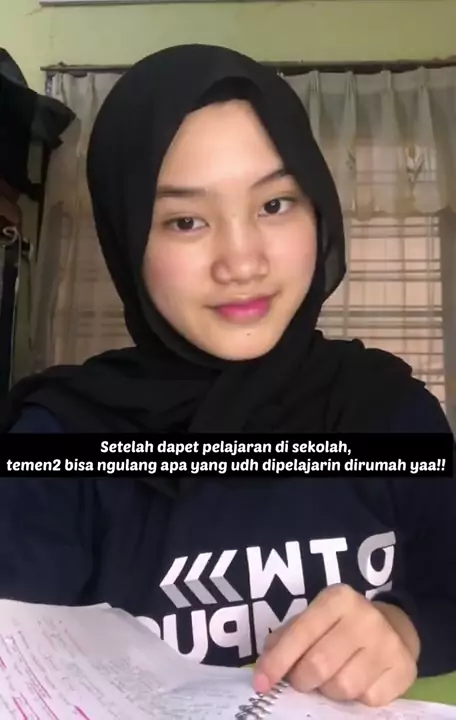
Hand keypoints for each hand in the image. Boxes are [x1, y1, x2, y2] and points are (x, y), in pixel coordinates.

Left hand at [254, 584, 419, 706]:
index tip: (261, 683)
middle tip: (301, 681)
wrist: (394, 627)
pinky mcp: (404, 670)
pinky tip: (358, 681)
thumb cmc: (342, 625)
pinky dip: (357, 698)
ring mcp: (388, 644)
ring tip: (331, 678)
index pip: (300, 634)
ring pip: (343, 687)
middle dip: (301, 680)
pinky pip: (368, 700)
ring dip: (329, 691)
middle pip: (318, 665)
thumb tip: (265, 667)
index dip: (277, 661)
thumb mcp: (314, 619)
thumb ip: (287, 638)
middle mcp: (365, 617)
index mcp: (338, 599)